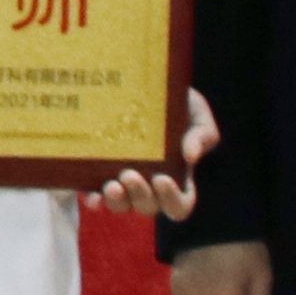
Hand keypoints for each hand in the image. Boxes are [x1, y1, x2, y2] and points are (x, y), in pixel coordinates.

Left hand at [83, 87, 222, 219]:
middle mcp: (150, 187)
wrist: (148, 87)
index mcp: (178, 179)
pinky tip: (93, 195)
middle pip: (147, 207)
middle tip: (129, 174)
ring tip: (112, 184)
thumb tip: (191, 156)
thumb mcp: (197, 115)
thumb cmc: (178, 104)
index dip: (171, 200)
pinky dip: (95, 201)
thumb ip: (202, 135)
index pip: (179, 206)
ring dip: (116, 201)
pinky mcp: (98, 175)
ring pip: (121, 206)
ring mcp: (124, 184)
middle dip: (139, 195)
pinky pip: (97, 197)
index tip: (161, 179)